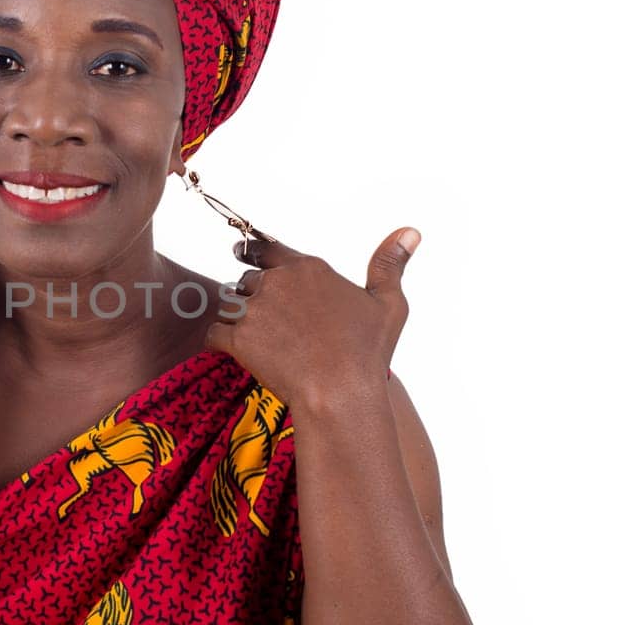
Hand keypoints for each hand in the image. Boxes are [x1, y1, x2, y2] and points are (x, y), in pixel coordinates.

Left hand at [204, 227, 420, 408]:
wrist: (340, 393)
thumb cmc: (367, 353)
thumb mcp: (388, 303)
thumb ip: (389, 264)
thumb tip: (409, 232)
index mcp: (307, 268)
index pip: (268, 248)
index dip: (254, 252)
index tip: (242, 253)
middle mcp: (276, 282)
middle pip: (247, 279)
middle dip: (253, 296)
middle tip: (267, 321)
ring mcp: (254, 309)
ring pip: (229, 304)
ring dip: (236, 318)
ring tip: (254, 339)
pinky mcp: (237, 338)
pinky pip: (214, 332)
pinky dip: (219, 341)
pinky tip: (230, 350)